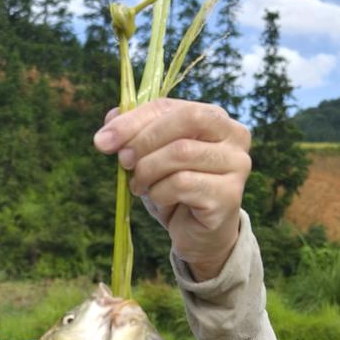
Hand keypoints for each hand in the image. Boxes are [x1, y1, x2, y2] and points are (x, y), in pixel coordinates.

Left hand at [93, 98, 250, 280]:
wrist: (196, 234)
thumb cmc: (174, 190)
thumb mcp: (149, 158)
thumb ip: (133, 134)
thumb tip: (110, 118)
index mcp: (214, 118)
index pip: (170, 106)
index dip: (133, 120)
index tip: (103, 140)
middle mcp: (234, 136)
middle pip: (186, 120)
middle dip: (144, 140)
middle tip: (123, 162)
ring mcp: (236, 164)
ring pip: (181, 152)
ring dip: (148, 171)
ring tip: (139, 186)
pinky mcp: (229, 194)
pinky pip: (182, 183)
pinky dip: (160, 192)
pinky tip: (160, 199)